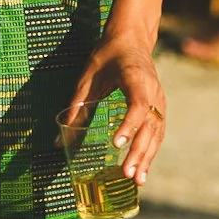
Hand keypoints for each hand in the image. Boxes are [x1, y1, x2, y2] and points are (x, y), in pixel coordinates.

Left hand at [63, 32, 166, 183]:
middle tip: (126, 173)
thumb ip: (76, 105)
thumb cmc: (108, 54)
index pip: (138, 105)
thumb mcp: (88, 75)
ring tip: (137, 180)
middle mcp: (153, 91)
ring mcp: (159, 100)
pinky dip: (150, 152)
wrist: (132, 38)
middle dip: (139, 151)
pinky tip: (141, 170)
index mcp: (136, 78)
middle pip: (150, 125)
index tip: (117, 143)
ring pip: (157, 132)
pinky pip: (157, 132)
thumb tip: (58, 139)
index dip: (129, 125)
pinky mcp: (159, 108)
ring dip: (147, 157)